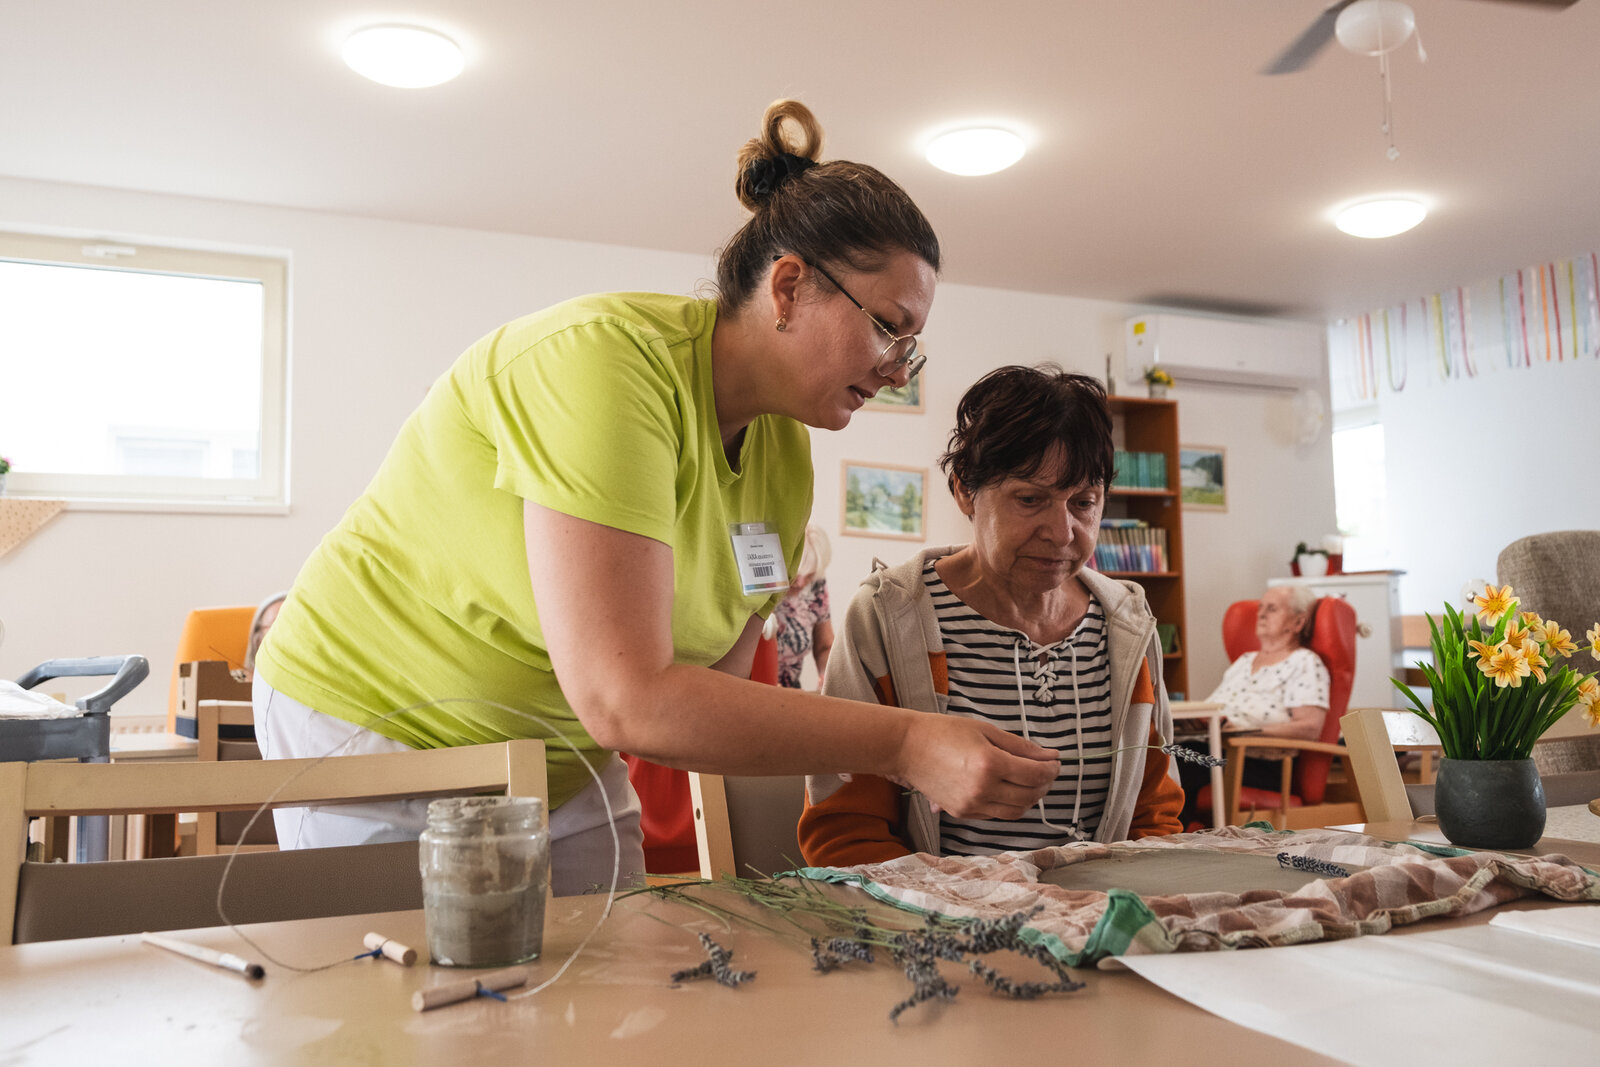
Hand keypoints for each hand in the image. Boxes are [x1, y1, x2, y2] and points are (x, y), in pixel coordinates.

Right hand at [894, 716, 1058, 819]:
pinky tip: (1009, 790)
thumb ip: (1020, 746)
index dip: (1051, 769)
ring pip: (1016, 811)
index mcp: (990, 764)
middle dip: (1044, 784)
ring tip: (1031, 782)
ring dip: (1030, 798)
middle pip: (1029, 795)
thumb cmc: (942, 732)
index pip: (1035, 774)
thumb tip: (1049, 756)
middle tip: (1047, 770)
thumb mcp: (985, 731)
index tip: (1056, 761)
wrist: (906, 748)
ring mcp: (972, 804)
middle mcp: (982, 789)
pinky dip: (1010, 805)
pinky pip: (997, 815)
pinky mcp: (962, 813)